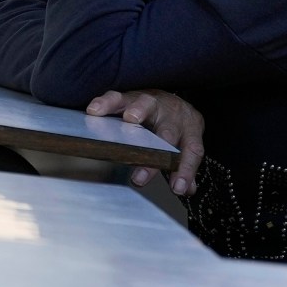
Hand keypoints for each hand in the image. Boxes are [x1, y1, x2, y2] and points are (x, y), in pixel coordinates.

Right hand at [85, 88, 203, 195]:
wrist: (173, 100)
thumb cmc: (176, 128)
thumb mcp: (186, 147)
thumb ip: (185, 167)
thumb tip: (187, 190)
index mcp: (189, 130)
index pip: (191, 151)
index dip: (186, 170)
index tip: (178, 189)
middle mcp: (173, 115)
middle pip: (167, 133)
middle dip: (154, 154)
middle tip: (140, 177)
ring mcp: (152, 103)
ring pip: (147, 104)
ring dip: (139, 110)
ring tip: (130, 119)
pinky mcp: (131, 96)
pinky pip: (118, 97)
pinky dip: (107, 103)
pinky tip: (95, 110)